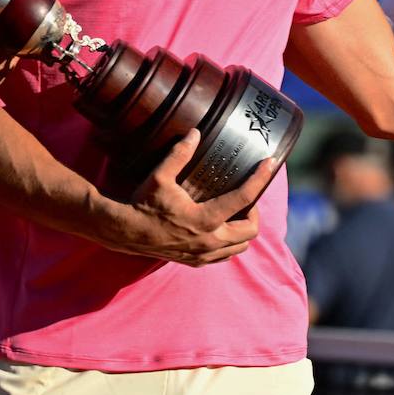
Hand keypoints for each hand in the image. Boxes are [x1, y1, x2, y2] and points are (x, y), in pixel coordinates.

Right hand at [119, 129, 277, 265]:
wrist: (124, 232)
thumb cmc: (142, 203)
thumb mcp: (160, 176)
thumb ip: (180, 154)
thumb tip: (195, 133)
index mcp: (205, 220)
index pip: (244, 199)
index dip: (260, 179)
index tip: (269, 164)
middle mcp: (209, 241)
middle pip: (251, 230)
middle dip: (254, 211)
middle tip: (245, 195)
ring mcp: (203, 255)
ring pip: (240, 247)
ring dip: (244, 229)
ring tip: (236, 211)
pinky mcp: (195, 261)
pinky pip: (224, 256)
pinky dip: (230, 243)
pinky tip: (221, 227)